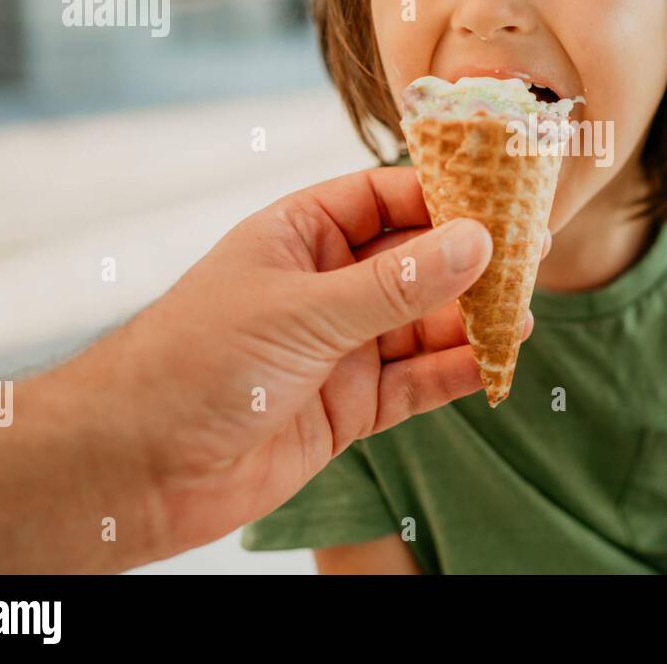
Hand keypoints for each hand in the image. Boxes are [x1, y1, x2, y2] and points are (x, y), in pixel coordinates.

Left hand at [78, 167, 523, 559]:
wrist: (134, 469)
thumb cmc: (194, 364)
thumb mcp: (302, 310)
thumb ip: (395, 284)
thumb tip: (476, 242)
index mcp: (299, 237)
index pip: (385, 199)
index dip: (444, 197)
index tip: (502, 197)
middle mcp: (324, 287)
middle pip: (414, 263)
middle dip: (470, 262)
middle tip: (532, 256)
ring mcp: (339, 348)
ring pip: (423, 326)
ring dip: (471, 321)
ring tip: (525, 314)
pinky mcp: (349, 408)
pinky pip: (416, 383)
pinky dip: (456, 373)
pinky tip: (495, 362)